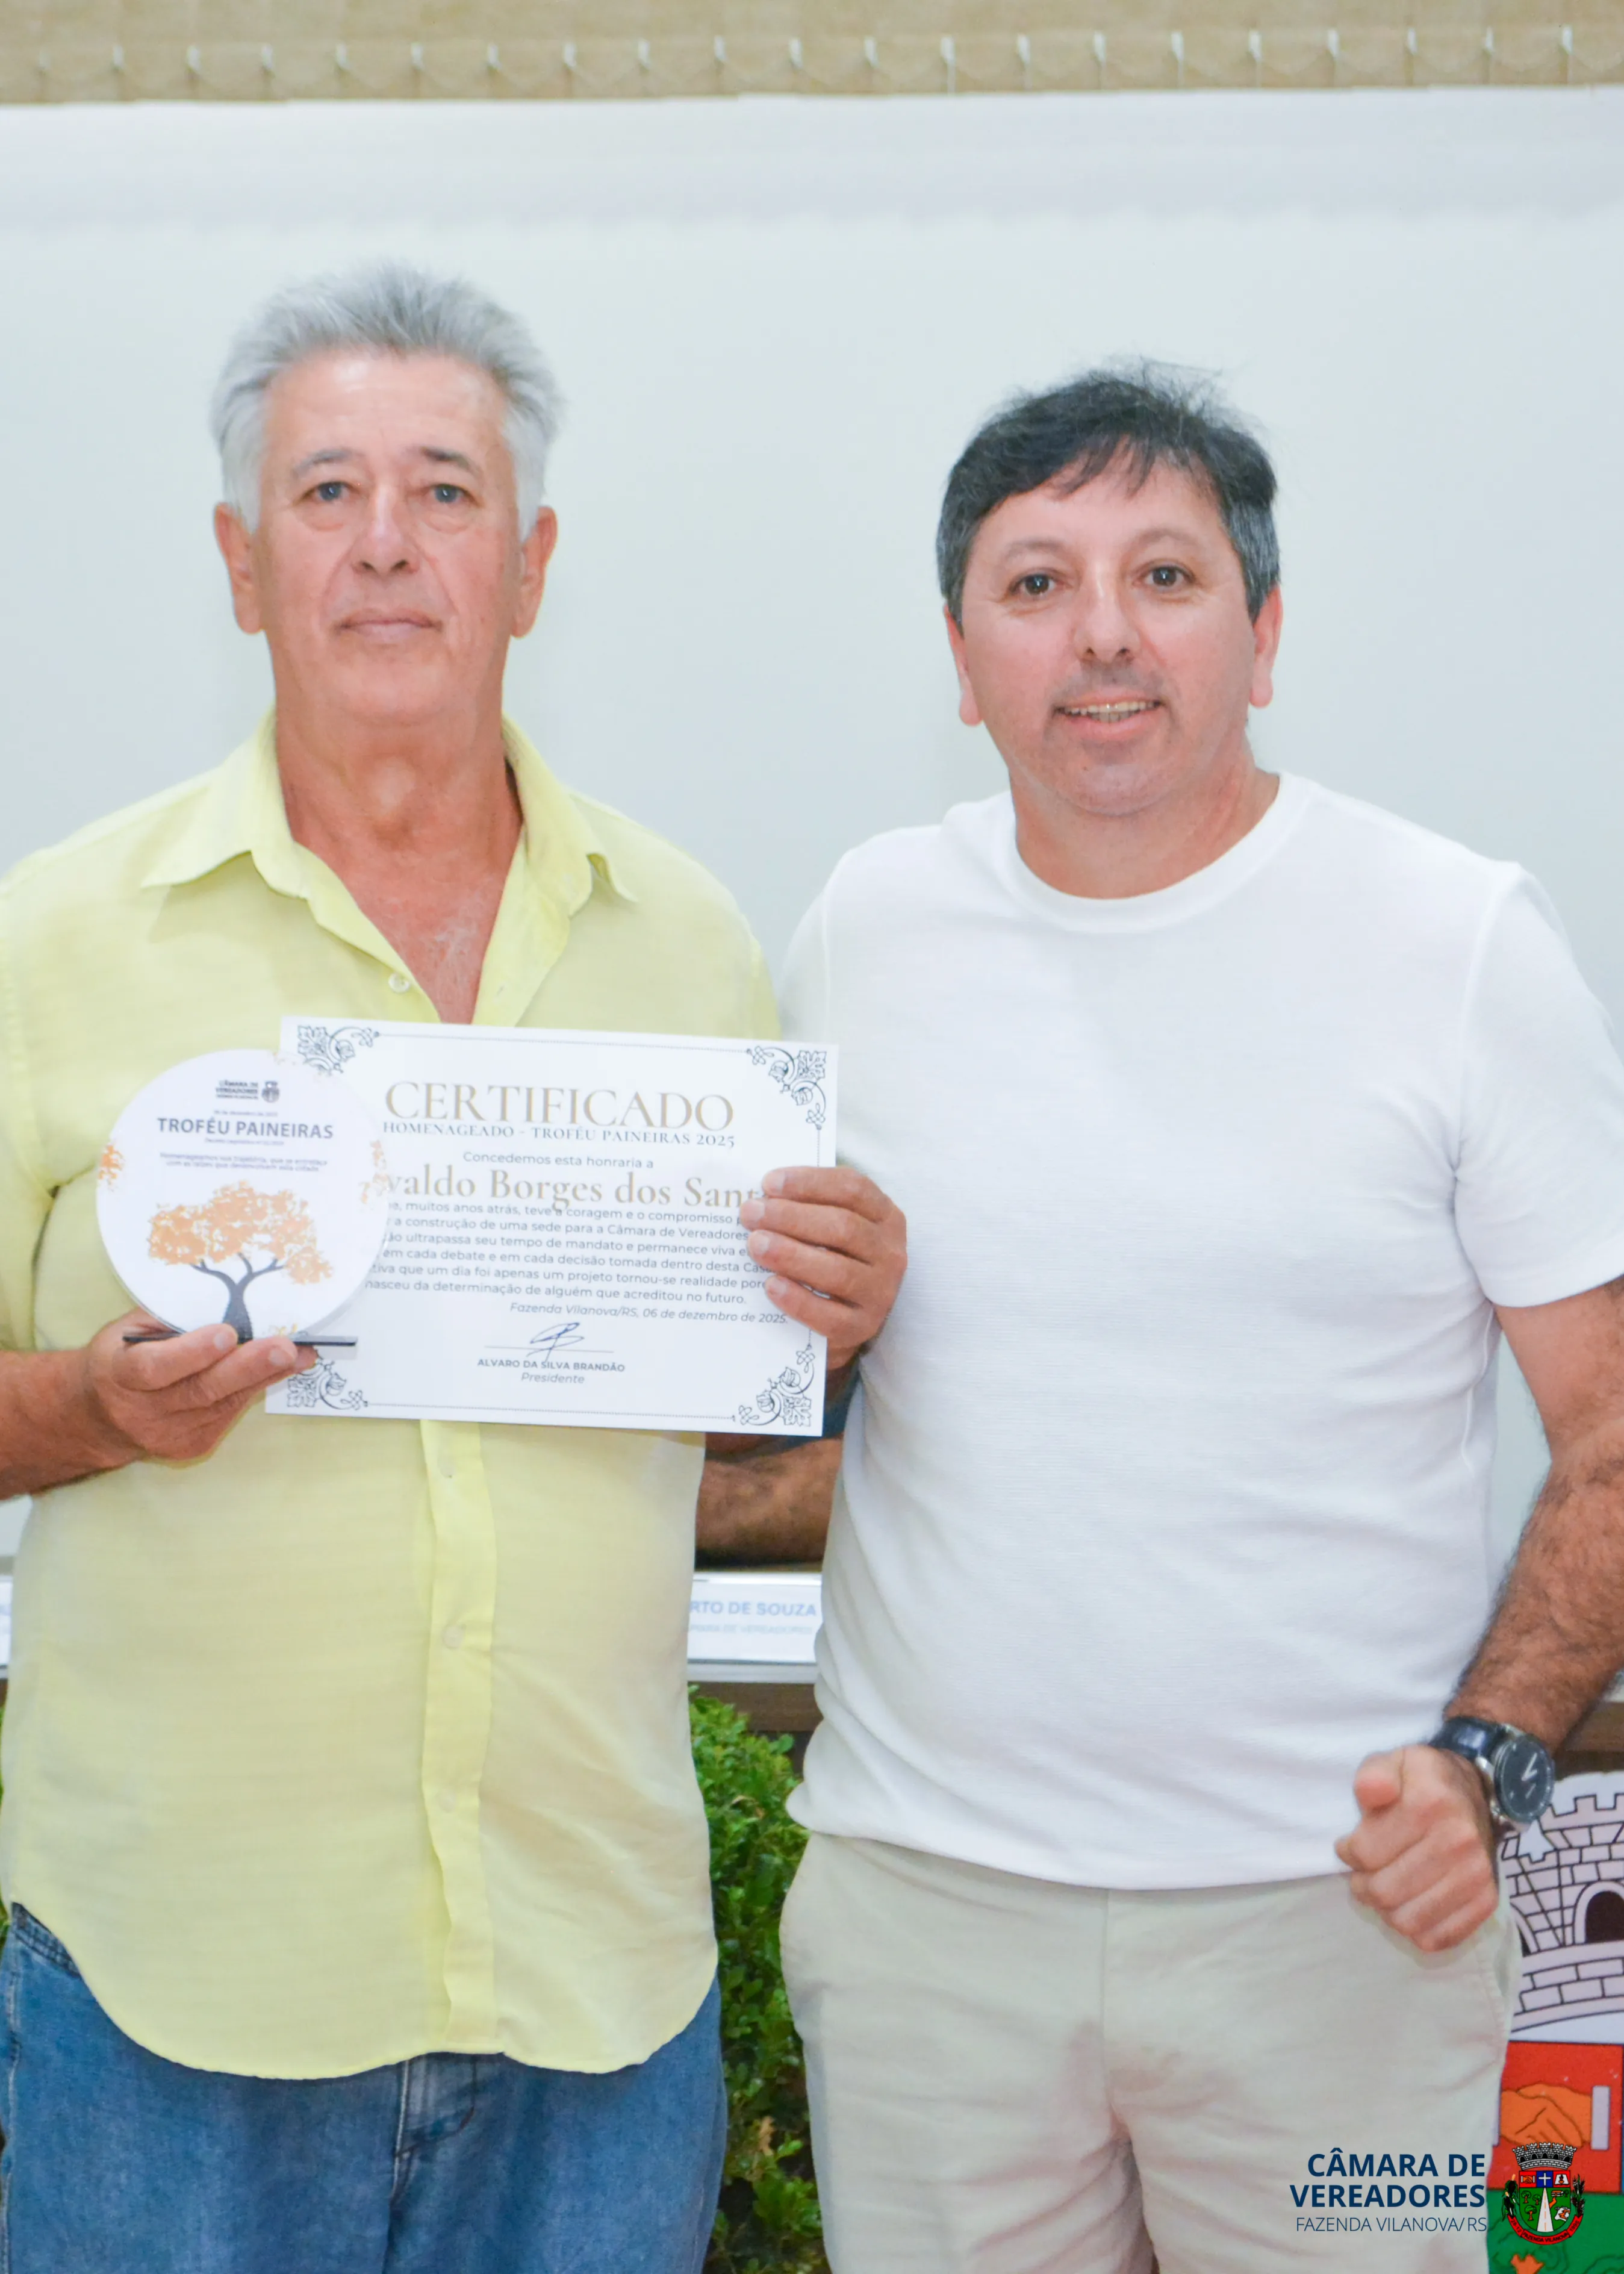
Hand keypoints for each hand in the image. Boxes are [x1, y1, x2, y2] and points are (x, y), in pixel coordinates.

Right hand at [79, 1309, 314, 1466]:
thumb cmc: (121, 1358)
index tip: (226, 1334)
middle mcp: (144, 1411)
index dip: (191, 1352)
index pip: (155, 1368)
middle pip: (201, 1390)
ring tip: (300, 1353)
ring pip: (225, 1403)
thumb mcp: (129, 1330)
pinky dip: (256, 1387)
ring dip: (266, 1375)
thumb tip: (225, 1297)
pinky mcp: (194, 1445)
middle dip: (248, 1367)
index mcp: (120, 1374)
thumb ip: (169, 1318)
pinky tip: (279, 1368)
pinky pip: (231, 1412)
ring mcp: (170, 1434)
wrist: (98, 1417)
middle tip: (285, 1347)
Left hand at [740, 1168, 905, 1371]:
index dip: (810, 1182)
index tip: (769, 1183)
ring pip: (838, 1271)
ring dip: (791, 1254)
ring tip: (755, 1245)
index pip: (853, 1189)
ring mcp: (881, 1293)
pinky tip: (771, 1285)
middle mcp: (890, 1253)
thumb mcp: (830, 1228)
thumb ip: (807, 1207)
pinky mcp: (863, 1328)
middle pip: (843, 1227)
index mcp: (885, 1217)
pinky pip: (830, 1316)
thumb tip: (762, 1197)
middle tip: (751, 1214)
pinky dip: (798, 1300)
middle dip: (791, 1217)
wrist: (843, 1321)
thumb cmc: (830, 1259)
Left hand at [1334, 1744, 1498, 1951]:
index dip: (1348, 1853)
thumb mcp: (1394, 1761)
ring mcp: (1476, 1875)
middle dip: (1363, 1886)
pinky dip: (1416, 1929)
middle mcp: (1459, 1841)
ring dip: (1386, 1910)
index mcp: (1430, 1803)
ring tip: (1386, 1888)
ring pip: (1407, 1921)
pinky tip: (1411, 1904)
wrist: (1476, 1794)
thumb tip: (1368, 1792)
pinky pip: (1438, 1938)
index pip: (1365, 1852)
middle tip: (1363, 1875)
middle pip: (1385, 1892)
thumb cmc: (1422, 1781)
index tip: (1350, 1847)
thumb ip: (1374, 1774)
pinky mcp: (1486, 1900)